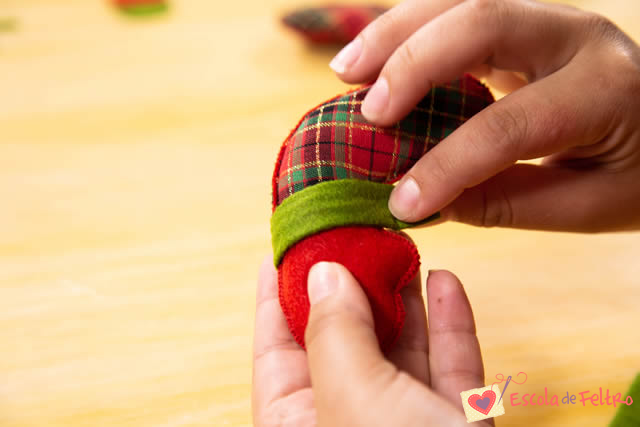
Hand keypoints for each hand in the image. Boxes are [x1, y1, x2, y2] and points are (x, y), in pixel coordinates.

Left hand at [252, 256, 491, 425]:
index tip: (288, 245)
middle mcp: (348, 418)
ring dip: (402, 296)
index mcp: (300, 422)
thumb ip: (335, 332)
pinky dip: (450, 325)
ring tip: (399, 247)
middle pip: (342, 339)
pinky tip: (444, 282)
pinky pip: (450, 367)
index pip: (275, 349)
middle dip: (351, 283)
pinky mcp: (456, 425)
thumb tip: (324, 274)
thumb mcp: (353, 395)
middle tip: (356, 232)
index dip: (277, 294)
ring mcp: (404, 422)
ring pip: (399, 349)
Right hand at [329, 0, 639, 231]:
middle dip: (412, 64)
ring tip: (346, 70)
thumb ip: (507, 202)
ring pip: (462, 1)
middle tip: (367, 112)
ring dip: (396, 31)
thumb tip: (425, 201)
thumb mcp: (589, 205)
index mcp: (605, 91)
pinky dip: (409, 29)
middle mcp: (578, 37)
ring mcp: (549, 19)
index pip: (510, 124)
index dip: (447, 165)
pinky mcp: (524, 22)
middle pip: (483, 23)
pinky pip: (458, 11)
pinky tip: (374, 56)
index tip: (401, 202)